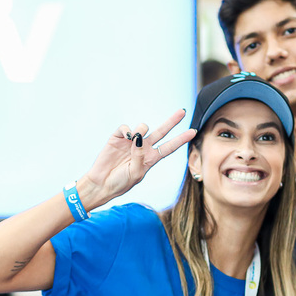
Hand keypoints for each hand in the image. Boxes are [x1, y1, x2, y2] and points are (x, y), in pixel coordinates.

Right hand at [80, 109, 195, 205]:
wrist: (101, 183)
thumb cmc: (120, 183)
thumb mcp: (135, 173)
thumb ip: (140, 156)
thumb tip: (139, 137)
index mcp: (151, 158)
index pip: (169, 147)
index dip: (181, 139)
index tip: (193, 132)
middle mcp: (143, 148)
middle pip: (161, 132)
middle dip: (172, 122)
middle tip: (183, 112)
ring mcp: (131, 142)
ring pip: (143, 127)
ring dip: (141, 130)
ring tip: (134, 139)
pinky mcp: (118, 138)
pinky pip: (126, 128)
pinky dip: (127, 130)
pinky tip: (127, 136)